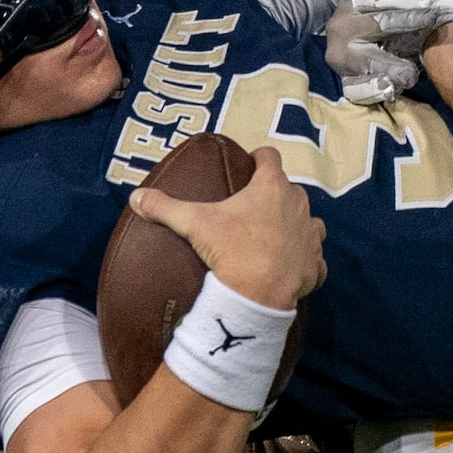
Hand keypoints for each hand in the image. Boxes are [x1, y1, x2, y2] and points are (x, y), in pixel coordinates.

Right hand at [128, 146, 327, 309]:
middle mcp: (299, 204)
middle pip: (290, 189)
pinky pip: (315, 257)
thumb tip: (136, 196)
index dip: (260, 157)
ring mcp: (311, 234)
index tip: (251, 162)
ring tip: (276, 236)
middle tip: (253, 209)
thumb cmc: (231, 250)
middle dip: (275, 195)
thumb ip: (165, 207)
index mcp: (272, 187)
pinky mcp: (316, 262)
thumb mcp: (194, 224)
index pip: (270, 157)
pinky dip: (306, 260)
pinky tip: (293, 267)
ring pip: (310, 221)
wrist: (258, 294)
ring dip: (297, 225)